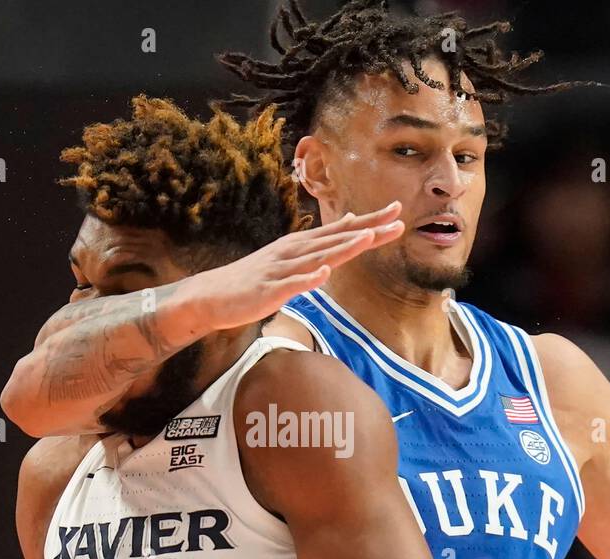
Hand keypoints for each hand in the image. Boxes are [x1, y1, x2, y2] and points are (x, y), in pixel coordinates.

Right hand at [175, 201, 403, 331]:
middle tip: (397, 220)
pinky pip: (291, 284)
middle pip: (337, 240)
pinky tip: (324, 274)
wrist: (212, 296)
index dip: (370, 222)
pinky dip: (308, 279)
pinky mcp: (269, 290)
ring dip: (342, 248)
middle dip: (368, 231)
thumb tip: (348, 224)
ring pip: (317, 258)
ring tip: (367, 239)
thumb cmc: (253, 280)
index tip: (397, 212)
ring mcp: (281, 270)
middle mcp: (294, 252)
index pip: (341, 231)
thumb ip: (318, 244)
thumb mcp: (288, 258)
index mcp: (301, 246)